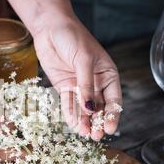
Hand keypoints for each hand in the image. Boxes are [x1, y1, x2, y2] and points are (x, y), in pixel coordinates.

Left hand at [33, 19, 121, 139]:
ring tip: (83, 133)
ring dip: (84, 121)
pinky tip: (72, 124)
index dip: (113, 114)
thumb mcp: (83, 59)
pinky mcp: (64, 86)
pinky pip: (68, 103)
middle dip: (97, 122)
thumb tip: (90, 109)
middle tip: (95, 136)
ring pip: (83, 109)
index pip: (113, 99)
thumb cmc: (73, 37)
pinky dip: (70, 114)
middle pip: (99, 107)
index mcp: (108, 74)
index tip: (110, 128)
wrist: (50, 27)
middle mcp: (95, 82)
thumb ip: (86, 85)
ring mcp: (79, 86)